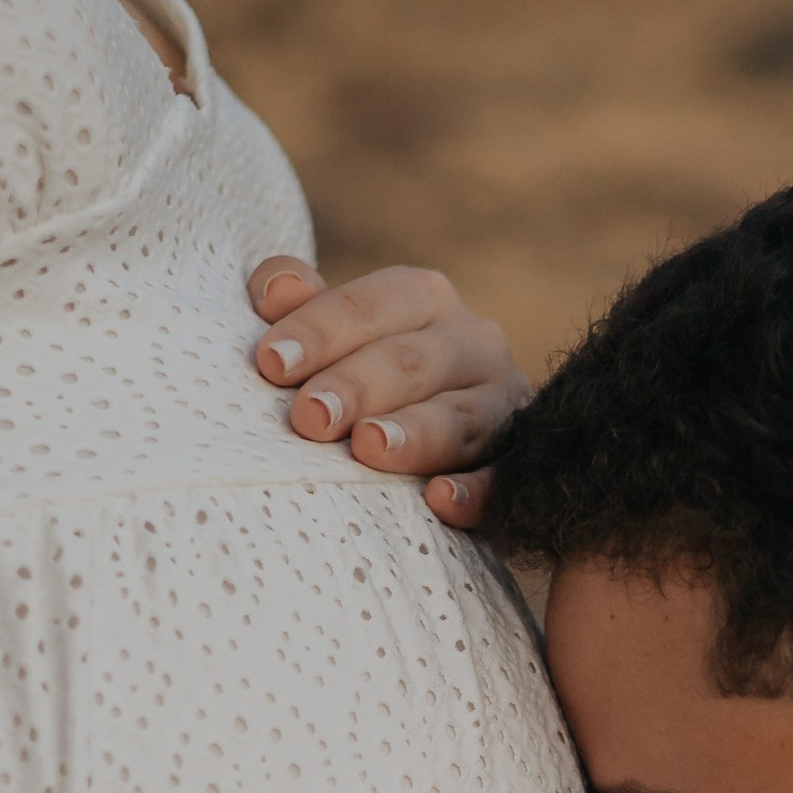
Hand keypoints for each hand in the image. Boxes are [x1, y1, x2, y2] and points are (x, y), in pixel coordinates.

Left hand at [248, 258, 530, 528]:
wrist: (445, 426)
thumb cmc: (368, 369)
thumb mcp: (340, 330)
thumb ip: (306, 305)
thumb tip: (274, 292)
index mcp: (425, 299)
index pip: (372, 305)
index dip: (320, 329)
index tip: (272, 362)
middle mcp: (473, 343)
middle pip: (412, 361)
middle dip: (358, 386)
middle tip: (310, 416)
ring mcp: (503, 405)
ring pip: (461, 418)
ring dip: (416, 433)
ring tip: (369, 447)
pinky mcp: (521, 466)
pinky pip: (502, 480)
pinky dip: (475, 491)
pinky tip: (440, 500)